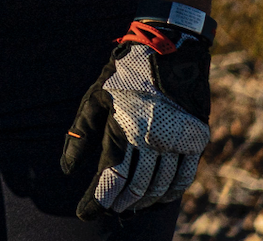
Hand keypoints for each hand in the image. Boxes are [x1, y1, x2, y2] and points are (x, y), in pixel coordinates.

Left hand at [61, 22, 210, 218]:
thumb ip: (80, 134)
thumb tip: (66, 170)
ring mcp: (178, 142)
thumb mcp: (94, 97)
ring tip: (125, 207)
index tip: (83, 212)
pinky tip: (154, 200)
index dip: (96, 200)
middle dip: (118, 204)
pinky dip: (168, 194)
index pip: (111, 178)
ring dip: (142, 203)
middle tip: (105, 210)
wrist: (169, 50)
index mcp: (126, 128)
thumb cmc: (123, 75)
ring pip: (161, 188)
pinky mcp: (196, 141)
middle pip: (136, 188)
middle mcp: (154, 140)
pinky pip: (183, 179)